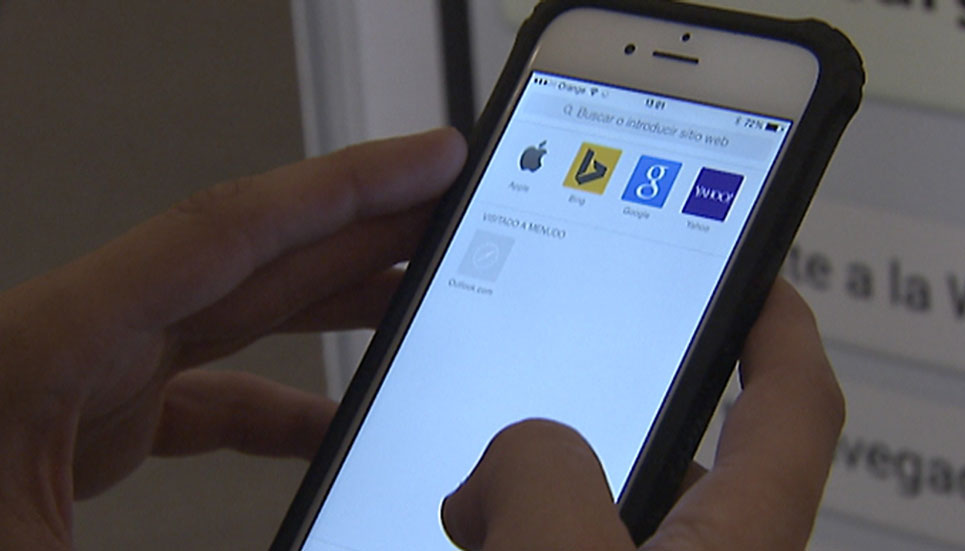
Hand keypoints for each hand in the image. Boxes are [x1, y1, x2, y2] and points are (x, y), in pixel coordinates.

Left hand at [0, 128, 465, 549]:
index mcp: (45, 347)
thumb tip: (319, 522)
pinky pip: (212, 387)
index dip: (340, 188)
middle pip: (251, 254)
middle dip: (365, 222)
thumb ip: (193, 536)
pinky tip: (329, 420)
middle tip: (457, 207)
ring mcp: (87, 374)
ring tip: (419, 290)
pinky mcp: (92, 418)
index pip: (223, 234)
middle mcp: (73, 338)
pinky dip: (282, 396)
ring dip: (335, 295)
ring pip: (238, 310)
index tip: (429, 160)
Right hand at [442, 279, 844, 550]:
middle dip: (602, 416)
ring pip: (602, 515)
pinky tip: (470, 528)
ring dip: (537, 495)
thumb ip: (541, 473)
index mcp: (736, 543)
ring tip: (471, 484)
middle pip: (678, 459)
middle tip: (539, 384)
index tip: (758, 274)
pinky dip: (516, 533)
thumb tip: (510, 458)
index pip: (794, 404)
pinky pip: (559, 546)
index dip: (780, 326)